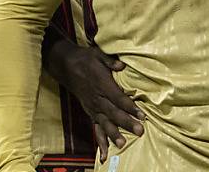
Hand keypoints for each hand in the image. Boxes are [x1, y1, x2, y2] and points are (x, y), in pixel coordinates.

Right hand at [47, 41, 145, 162]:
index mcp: (101, 84)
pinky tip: (105, 153)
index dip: (130, 107)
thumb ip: (110, 61)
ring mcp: (92, 107)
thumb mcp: (97, 55)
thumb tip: (122, 65)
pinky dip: (100, 141)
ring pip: (104, 122)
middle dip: (126, 123)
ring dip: (113, 134)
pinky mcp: (89, 112)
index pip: (118, 98)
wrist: (66, 66)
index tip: (142, 115)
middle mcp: (97, 99)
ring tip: (122, 144)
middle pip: (113, 113)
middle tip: (139, 131)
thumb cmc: (85, 59)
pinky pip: (95, 128)